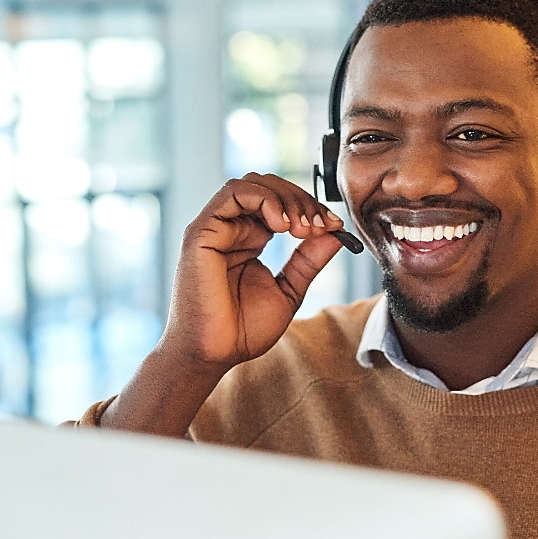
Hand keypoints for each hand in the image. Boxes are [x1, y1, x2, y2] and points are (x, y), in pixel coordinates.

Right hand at [162, 172, 345, 372]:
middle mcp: (231, 229)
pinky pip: (232, 194)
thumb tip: (335, 233)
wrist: (214, 354)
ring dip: (285, 197)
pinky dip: (263, 199)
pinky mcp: (202, 232)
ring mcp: (215, 228)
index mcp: (249, 240)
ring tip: (301, 226)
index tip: (333, 226)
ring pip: (251, 184)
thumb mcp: (289, 290)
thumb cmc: (242, 331)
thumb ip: (309, 260)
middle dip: (302, 200)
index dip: (310, 208)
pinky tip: (281, 224)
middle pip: (268, 187)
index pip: (280, 204)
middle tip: (321, 224)